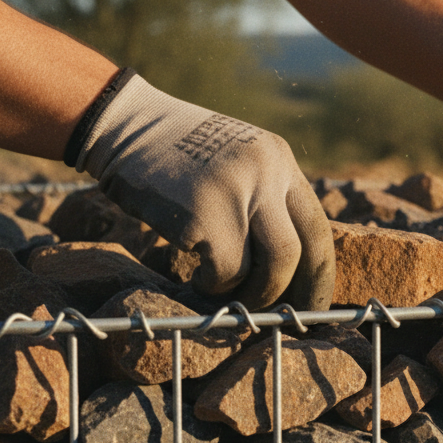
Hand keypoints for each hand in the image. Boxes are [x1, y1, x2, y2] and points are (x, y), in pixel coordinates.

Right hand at [75, 73, 333, 309]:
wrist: (121, 123)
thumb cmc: (173, 153)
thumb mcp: (235, 160)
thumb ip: (264, 198)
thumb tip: (287, 267)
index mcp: (279, 160)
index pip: (318, 228)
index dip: (320, 275)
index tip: (315, 306)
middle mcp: (267, 172)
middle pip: (299, 253)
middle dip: (290, 295)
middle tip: (276, 319)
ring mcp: (237, 191)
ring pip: (270, 268)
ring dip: (250, 295)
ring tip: (226, 293)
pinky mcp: (203, 213)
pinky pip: (226, 273)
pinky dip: (214, 288)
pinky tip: (197, 282)